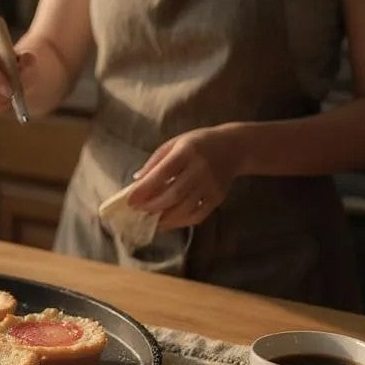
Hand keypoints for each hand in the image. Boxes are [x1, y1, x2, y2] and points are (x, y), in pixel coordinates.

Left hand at [127, 125, 241, 229]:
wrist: (234, 147)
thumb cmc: (198, 143)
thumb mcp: (174, 143)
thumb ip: (155, 161)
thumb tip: (136, 181)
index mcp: (186, 151)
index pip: (163, 172)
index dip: (145, 188)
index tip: (129, 200)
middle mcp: (200, 169)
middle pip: (174, 194)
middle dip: (153, 206)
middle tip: (138, 211)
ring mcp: (211, 185)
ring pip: (186, 208)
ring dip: (165, 218)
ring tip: (151, 220)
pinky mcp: (218, 197)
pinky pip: (199, 215)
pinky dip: (181, 222)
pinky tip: (169, 222)